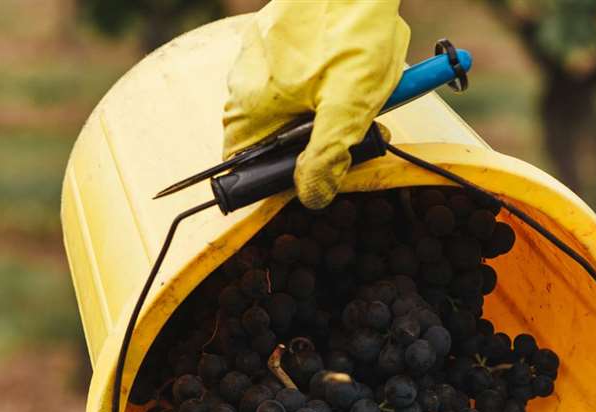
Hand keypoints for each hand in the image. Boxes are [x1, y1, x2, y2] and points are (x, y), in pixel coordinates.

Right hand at [223, 0, 410, 209]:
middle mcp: (240, 82)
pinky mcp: (271, 30)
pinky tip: (347, 60)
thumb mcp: (348, 106)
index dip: (283, 173)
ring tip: (355, 83)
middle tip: (353, 121)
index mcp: (248, 108)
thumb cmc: (351, 32)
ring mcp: (253, 53)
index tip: (318, 165)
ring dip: (320, 103)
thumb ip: (327, 156)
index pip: (246, 165)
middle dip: (311, 135)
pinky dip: (320, 73)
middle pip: (270, 132)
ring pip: (284, 100)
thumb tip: (312, 196)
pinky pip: (291, 69)